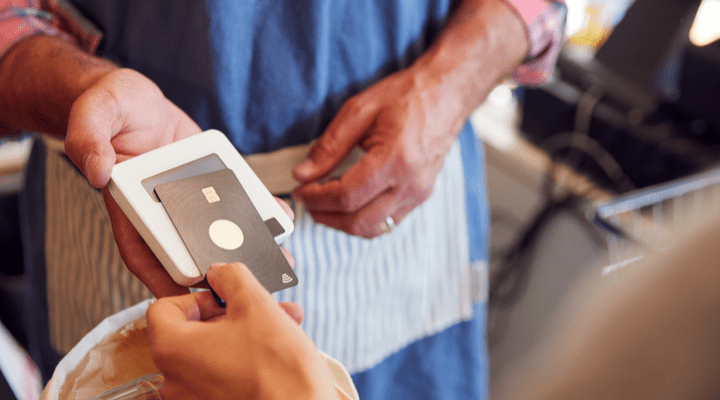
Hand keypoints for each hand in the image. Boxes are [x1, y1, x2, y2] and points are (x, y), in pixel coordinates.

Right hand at [64, 68, 295, 297]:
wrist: (139, 99)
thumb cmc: (113, 107)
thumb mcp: (96, 112)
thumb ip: (89, 136)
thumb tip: (97, 169)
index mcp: (130, 208)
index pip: (146, 255)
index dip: (169, 279)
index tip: (199, 293)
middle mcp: (162, 214)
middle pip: (190, 253)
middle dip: (220, 273)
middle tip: (255, 282)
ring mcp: (190, 203)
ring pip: (219, 235)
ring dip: (248, 250)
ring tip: (280, 260)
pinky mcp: (212, 186)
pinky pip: (236, 204)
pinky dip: (258, 213)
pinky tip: (282, 219)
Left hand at [147, 263, 338, 399]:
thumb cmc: (277, 369)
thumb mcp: (255, 303)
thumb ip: (231, 277)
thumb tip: (221, 273)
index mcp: (172, 348)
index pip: (163, 309)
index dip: (195, 296)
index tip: (220, 296)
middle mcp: (175, 378)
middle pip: (192, 331)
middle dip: (230, 313)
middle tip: (256, 306)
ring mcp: (194, 398)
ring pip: (214, 352)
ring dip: (244, 332)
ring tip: (280, 323)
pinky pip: (223, 374)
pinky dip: (245, 358)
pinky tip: (276, 348)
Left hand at [292, 67, 464, 237]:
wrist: (447, 93)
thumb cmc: (406, 96)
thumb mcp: (360, 110)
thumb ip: (329, 145)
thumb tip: (303, 173)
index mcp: (396, 160)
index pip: (346, 196)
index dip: (317, 198)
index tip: (300, 190)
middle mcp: (410, 184)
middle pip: (359, 222)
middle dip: (326, 216)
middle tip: (307, 201)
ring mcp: (419, 194)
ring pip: (374, 229)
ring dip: (343, 223)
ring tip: (324, 205)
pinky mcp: (421, 196)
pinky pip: (388, 222)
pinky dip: (363, 219)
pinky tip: (349, 203)